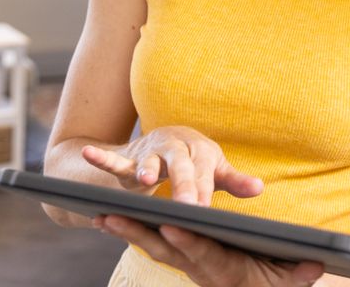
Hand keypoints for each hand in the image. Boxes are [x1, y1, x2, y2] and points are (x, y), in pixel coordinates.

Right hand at [82, 126, 263, 205]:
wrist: (166, 140)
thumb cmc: (194, 161)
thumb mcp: (214, 170)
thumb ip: (234, 181)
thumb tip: (260, 189)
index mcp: (201, 152)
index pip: (205, 173)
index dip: (204, 189)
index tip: (205, 209)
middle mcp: (177, 148)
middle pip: (181, 166)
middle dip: (183, 185)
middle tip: (186, 205)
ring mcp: (152, 152)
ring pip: (150, 160)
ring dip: (146, 167)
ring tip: (144, 179)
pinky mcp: (131, 159)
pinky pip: (116, 159)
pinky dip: (103, 157)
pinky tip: (90, 153)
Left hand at [95, 215, 324, 286]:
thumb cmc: (275, 283)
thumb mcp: (290, 280)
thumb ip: (298, 275)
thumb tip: (315, 266)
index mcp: (225, 271)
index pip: (204, 255)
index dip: (188, 241)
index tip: (171, 225)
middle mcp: (201, 270)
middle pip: (166, 250)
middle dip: (139, 233)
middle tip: (112, 217)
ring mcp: (188, 265)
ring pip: (154, 247)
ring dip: (128, 232)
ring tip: (101, 216)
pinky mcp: (182, 258)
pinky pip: (154, 244)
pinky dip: (132, 231)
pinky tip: (108, 219)